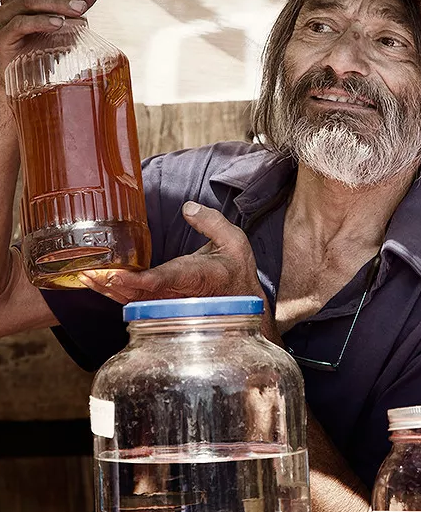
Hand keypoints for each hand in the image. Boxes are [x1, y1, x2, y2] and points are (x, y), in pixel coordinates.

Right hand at [0, 0, 104, 67]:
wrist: (29, 74)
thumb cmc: (45, 41)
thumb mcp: (66, 16)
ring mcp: (6, 17)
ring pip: (29, 1)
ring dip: (57, 3)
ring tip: (80, 10)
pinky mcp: (5, 37)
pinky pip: (21, 24)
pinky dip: (42, 21)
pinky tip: (59, 24)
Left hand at [78, 202, 281, 342]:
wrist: (244, 303)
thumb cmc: (237, 270)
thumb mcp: (234, 240)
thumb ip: (211, 222)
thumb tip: (187, 207)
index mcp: (197, 276)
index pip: (164, 280)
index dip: (138, 280)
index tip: (116, 276)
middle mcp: (180, 294)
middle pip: (140, 294)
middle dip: (112, 285)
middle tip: (88, 273)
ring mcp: (170, 302)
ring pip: (134, 300)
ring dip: (108, 290)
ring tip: (85, 276)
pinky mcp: (163, 303)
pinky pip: (136, 302)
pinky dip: (116, 294)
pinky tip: (99, 284)